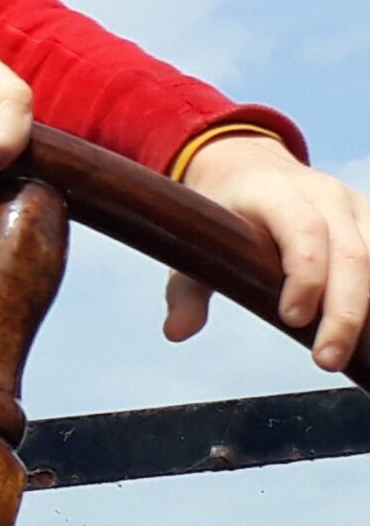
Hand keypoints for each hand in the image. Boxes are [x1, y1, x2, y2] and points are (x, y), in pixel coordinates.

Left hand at [167, 133, 369, 371]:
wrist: (248, 165)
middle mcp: (322, 195)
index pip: (302, 230)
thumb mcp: (195, 239)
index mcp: (274, 193)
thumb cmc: (222, 212)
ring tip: (353, 355)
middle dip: (343, 312)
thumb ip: (186, 288)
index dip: (305, 274)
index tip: (291, 320)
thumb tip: (175, 333)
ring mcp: (353, 206)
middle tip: (325, 360)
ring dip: (369, 309)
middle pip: (351, 254)